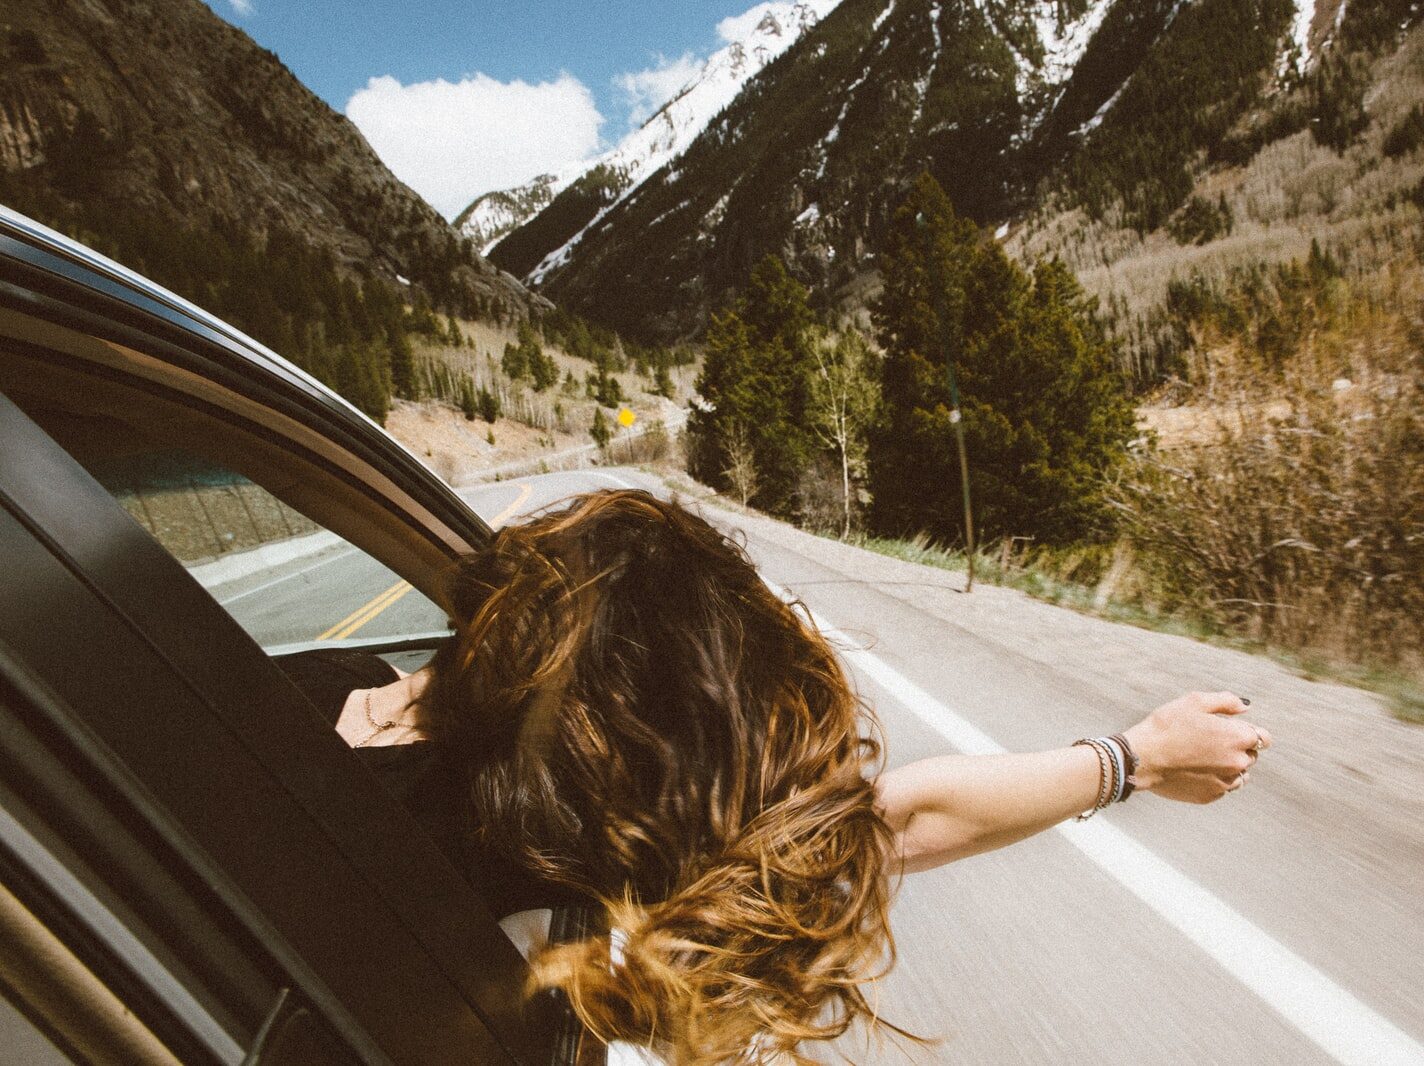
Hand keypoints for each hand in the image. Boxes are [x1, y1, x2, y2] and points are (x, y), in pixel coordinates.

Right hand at [1122, 691, 1270, 803]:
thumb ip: (1226, 702)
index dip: (1248, 731)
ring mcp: (1225, 782)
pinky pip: (1222, 787)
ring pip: (1239, 774)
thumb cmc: (1167, 726)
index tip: (1232, 729)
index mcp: (1238, 738)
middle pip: (1251, 755)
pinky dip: (1214, 779)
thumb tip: (1245, 707)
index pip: (1264, 738)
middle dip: (1237, 748)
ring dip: (1228, 766)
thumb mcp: (1195, 702)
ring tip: (1202, 757)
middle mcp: (1238, 762)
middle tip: (1209, 741)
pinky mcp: (1211, 796)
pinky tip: (1194, 769)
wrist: (1143, 758)